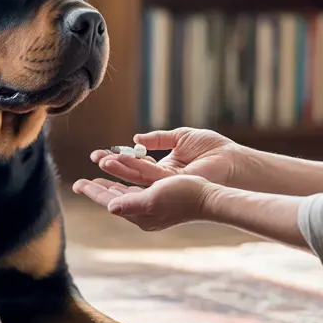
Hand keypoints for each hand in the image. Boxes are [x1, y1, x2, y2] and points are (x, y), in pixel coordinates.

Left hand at [71, 175, 217, 231]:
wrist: (209, 198)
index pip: (110, 202)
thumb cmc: (184, 196)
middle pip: (114, 200)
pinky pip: (135, 193)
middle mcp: (143, 214)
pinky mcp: (160, 202)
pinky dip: (125, 186)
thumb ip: (131, 203)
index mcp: (140, 215)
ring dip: (109, 187)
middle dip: (97, 190)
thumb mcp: (155, 198)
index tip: (77, 183)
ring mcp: (152, 209)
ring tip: (96, 181)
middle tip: (79, 183)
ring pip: (124, 197)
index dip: (93, 192)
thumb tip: (110, 207)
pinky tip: (122, 183)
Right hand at [89, 127, 243, 187]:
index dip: (117, 161)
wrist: (232, 160)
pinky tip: (118, 162)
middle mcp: (162, 181)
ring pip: (136, 179)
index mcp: (163, 170)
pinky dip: (132, 168)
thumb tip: (136, 139)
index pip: (135, 167)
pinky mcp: (172, 185)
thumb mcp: (180, 137)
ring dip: (117, 170)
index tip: (99, 155)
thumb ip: (158, 138)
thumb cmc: (212, 148)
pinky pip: (147, 177)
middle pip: (131, 176)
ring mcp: (166, 185)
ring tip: (101, 162)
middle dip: (110, 171)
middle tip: (91, 165)